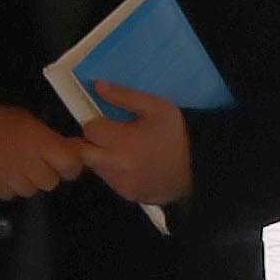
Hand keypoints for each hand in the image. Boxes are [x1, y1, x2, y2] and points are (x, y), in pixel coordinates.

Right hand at [0, 96, 92, 203]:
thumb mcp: (28, 121)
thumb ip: (51, 140)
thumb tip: (78, 152)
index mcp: (38, 141)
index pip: (70, 165)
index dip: (71, 165)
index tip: (65, 161)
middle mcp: (26, 161)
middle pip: (51, 182)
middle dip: (46, 173)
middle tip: (36, 162)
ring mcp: (8, 176)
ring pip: (30, 191)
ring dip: (27, 181)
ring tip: (15, 166)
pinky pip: (9, 194)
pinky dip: (8, 186)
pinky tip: (0, 172)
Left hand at [78, 82, 196, 210]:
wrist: (197, 171)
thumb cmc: (176, 136)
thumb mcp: (157, 108)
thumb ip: (125, 96)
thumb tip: (98, 86)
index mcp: (124, 140)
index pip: (89, 129)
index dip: (97, 123)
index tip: (109, 122)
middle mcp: (116, 164)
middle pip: (82, 151)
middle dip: (91, 142)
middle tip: (109, 137)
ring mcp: (119, 181)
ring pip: (93, 166)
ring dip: (100, 156)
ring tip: (122, 149)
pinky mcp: (124, 193)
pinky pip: (107, 179)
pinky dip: (112, 170)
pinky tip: (129, 164)